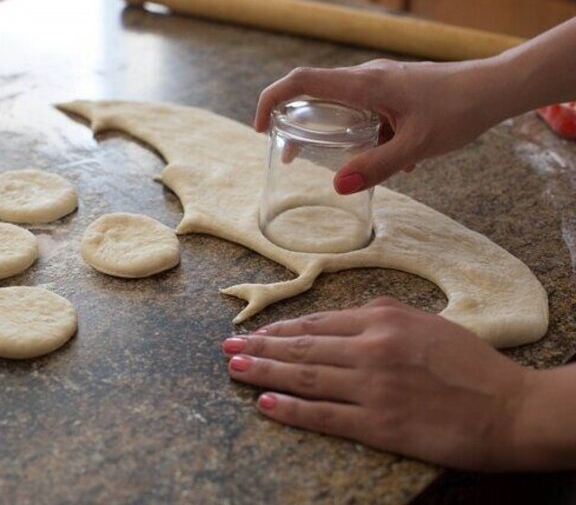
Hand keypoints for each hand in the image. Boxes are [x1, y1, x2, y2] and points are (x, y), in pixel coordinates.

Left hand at [221, 297, 531, 470]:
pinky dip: (292, 410)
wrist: (511, 407)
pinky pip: (325, 414)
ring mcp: (372, 386)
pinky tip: (266, 405)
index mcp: (382, 319)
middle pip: (302, 348)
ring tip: (235, 370)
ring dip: (265, 373)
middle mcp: (371, 348)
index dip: (281, 329)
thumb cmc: (472, 364)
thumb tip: (342, 319)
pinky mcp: (379, 423)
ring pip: (305, 377)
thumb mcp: (426, 322)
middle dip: (260, 348)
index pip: (317, 324)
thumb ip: (381, 316)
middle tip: (228, 349)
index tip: (254, 332)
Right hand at [254, 59, 510, 193]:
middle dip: (297, 123)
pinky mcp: (395, 90)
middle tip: (291, 156)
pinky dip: (364, 132)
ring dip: (333, 131)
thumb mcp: (415, 146)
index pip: (300, 81)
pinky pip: (366, 109)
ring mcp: (381, 82)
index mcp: (363, 84)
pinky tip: (391, 157)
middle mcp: (366, 77)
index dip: (271, 100)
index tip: (260, 128)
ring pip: (341, 104)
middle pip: (314, 93)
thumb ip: (375, 167)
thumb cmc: (458, 110)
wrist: (496, 88)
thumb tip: (335, 186)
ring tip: (341, 163)